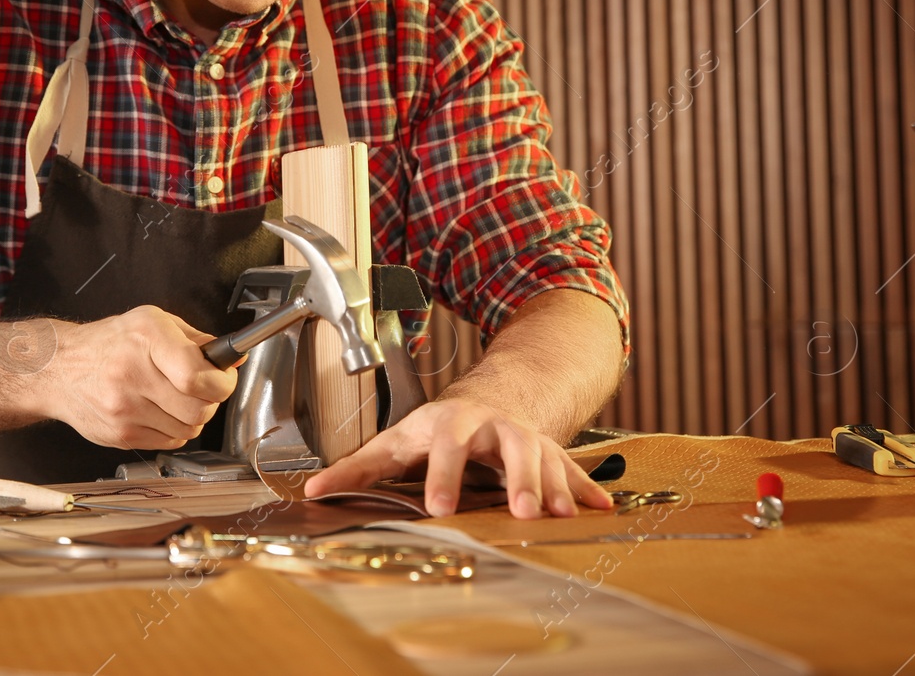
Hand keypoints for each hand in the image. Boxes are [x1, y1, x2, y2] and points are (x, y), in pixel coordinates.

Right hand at [37, 306, 235, 449]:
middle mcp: (132, 373)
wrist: (58, 368)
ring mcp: (124, 409)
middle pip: (197, 408)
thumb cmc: (108, 343)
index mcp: (146, 338)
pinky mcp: (120, 435)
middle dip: (211, 401)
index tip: (223, 378)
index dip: (221, 381)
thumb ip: (196, 340)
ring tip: (177, 399)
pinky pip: (170, 442)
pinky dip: (174, 430)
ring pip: (188, 429)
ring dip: (193, 417)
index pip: (196, 375)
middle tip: (203, 390)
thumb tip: (232, 358)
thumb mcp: (152, 322)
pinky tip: (160, 412)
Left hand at [302, 398, 613, 519]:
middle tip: (519, 511)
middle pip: (511, 446)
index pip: (447, 447)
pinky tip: (601, 510)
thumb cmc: (437, 427)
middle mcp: (495, 428)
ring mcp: (526, 438)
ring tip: (560, 516)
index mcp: (453, 424)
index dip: (443, 475)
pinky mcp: (550, 453)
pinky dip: (585, 489)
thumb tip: (313, 490)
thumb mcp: (397, 440)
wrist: (490, 397)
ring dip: (555, 486)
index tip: (438, 507)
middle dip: (517, 478)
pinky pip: (571, 469)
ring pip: (547, 457)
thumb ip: (357, 467)